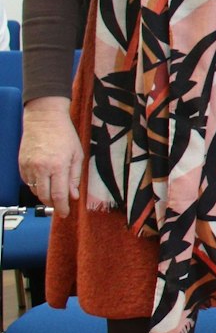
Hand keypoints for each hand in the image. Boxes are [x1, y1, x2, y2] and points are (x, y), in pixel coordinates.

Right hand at [19, 96, 82, 215]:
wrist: (45, 119)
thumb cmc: (64, 134)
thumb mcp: (77, 155)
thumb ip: (75, 177)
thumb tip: (73, 195)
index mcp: (58, 166)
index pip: (59, 194)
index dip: (62, 207)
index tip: (64, 213)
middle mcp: (41, 168)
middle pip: (44, 196)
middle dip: (53, 204)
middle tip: (59, 206)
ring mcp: (29, 166)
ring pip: (35, 190)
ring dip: (44, 194)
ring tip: (53, 190)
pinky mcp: (21, 164)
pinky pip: (28, 182)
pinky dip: (35, 185)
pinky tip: (43, 179)